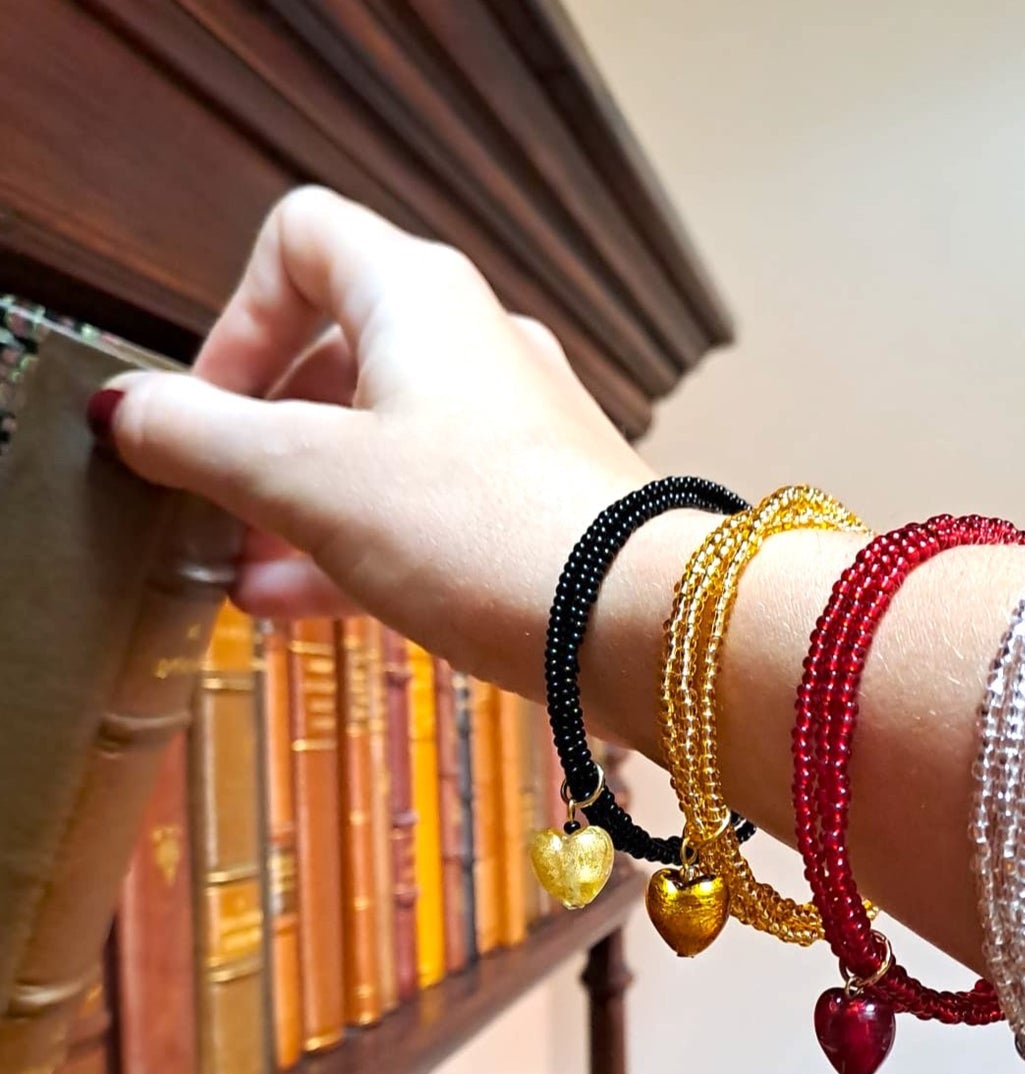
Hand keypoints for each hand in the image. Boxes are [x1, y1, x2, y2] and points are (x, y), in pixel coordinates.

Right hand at [94, 186, 651, 679]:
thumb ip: (203, 441)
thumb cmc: (491, 531)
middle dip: (262, 441)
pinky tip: (308, 608)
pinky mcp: (539, 504)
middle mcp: (477, 347)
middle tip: (219, 506)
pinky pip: (430, 509)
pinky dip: (365, 546)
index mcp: (418, 300)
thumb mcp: (307, 481)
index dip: (235, 320)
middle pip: (335, 360)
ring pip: (381, 448)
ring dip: (304, 508)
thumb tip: (134, 414)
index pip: (300, 243)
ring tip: (249, 577)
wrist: (634, 621)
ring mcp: (516, 429)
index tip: (211, 408)